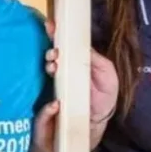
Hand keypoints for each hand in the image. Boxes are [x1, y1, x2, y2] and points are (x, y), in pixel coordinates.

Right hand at [33, 20, 119, 151]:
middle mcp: (60, 74)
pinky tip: (56, 105)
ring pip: (44, 77)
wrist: (95, 125)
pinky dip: (48, 109)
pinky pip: (43, 113)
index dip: (55, 36)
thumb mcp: (107, 75)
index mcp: (73, 65)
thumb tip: (82, 46)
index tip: (51, 26)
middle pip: (50, 59)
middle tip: (55, 53)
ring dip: (48, 69)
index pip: (62, 48)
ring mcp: (51, 91)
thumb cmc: (101, 99)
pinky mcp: (45, 116)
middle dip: (51, 53)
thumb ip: (97, 60)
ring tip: (54, 67)